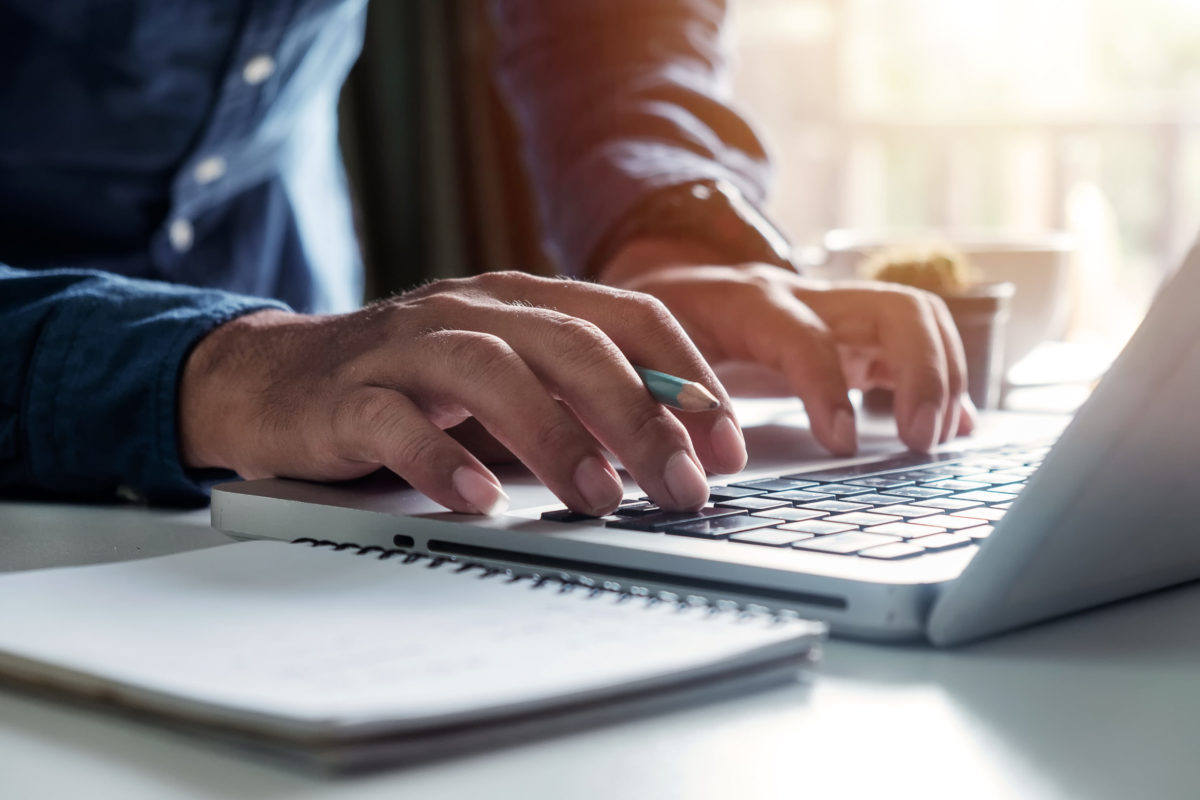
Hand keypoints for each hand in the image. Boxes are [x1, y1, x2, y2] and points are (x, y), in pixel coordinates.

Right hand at [179, 272, 745, 515]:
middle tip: (683, 485)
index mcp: (525, 300)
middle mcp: (474, 310)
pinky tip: (479, 499)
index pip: (630, 316)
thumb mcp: (509, 381)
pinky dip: (441, 459)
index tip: (727, 444)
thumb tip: (675, 454)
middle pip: (574, 343)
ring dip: (555, 435)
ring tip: (599, 496)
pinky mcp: (348, 395)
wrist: (276, 377)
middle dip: (640, 415)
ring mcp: (408, 347)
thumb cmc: (413, 385)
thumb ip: (579, 401)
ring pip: (492, 370)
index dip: (688, 378)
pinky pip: (396, 421)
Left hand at [601, 239, 975, 455]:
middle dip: (924, 373)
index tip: (840, 444)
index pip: (805, 336)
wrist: (664, 283)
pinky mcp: (853, 334)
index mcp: (749, 301)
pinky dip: (940, 384)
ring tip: (936, 439)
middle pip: (895, 309)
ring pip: (917, 320)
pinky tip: (950, 426)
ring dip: (944, 377)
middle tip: (920, 441)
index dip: (827, 388)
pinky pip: (912, 347)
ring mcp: (837, 312)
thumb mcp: (645, 354)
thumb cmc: (655, 325)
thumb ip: (666, 397)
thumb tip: (689, 456)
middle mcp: (806, 297)